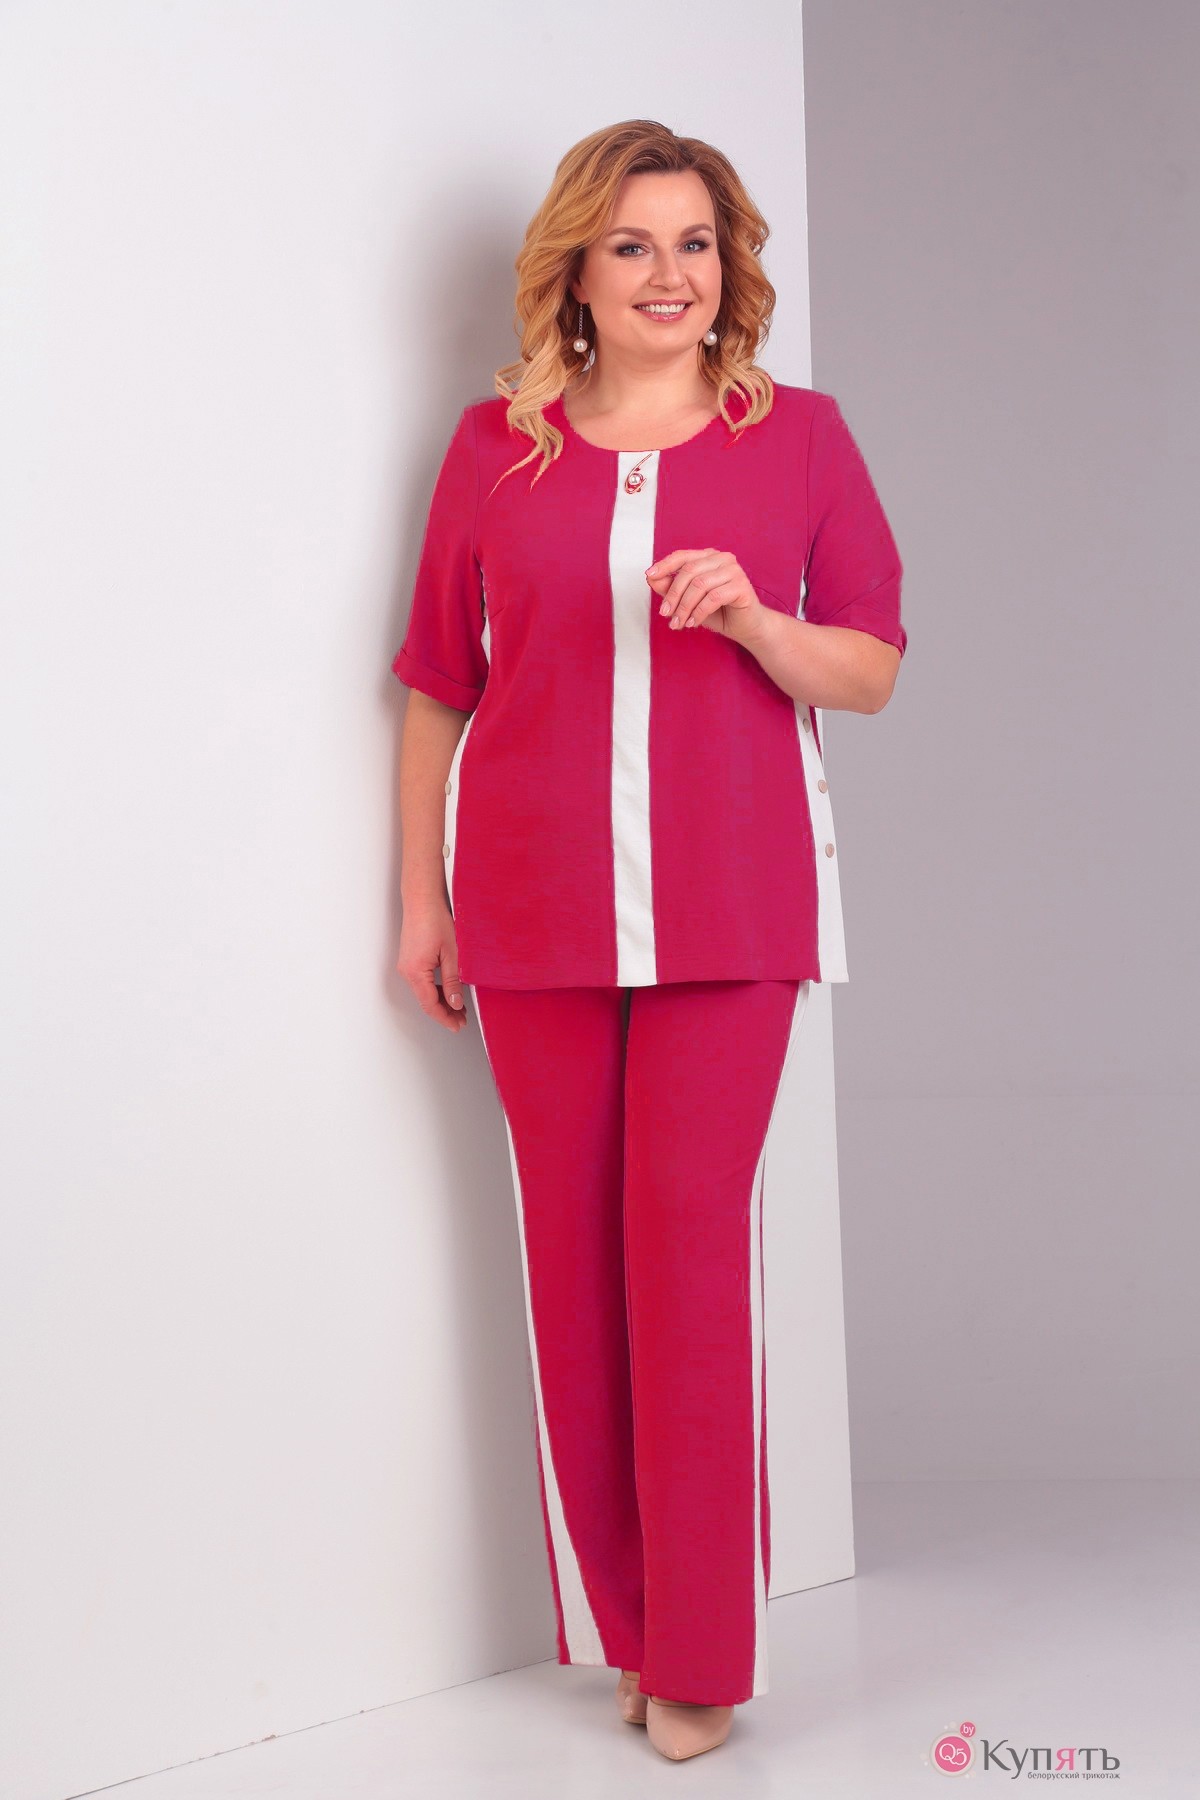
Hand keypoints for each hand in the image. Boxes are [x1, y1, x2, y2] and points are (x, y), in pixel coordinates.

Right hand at [397, 901, 468, 1032]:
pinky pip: (422, 982)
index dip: (445, 1018)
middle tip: (462, 1020)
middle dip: (444, 1012)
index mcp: (415, 972)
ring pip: (424, 992)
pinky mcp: (410, 960)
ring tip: (460, 1008)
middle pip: (426, 1001)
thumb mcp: (452, 953)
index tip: (458, 1026)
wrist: (422, 900)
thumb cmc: (435, 920)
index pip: (430, 1005)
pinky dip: (436, 990)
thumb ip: (453, 980)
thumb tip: (456, 1004)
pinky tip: (449, 991)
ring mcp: (407, 966)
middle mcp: (407, 971)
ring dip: (441, 1001)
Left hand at [645, 548, 765, 642]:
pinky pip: (713, 597)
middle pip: (688, 571)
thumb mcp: (689, 600)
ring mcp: (733, 570)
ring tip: (678, 624)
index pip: (682, 556)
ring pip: (699, 585)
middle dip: (673, 595)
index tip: (649, 576)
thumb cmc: (718, 612)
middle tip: (665, 614)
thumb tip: (650, 577)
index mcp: (708, 557)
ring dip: (685, 607)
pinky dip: (699, 612)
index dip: (664, 565)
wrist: (745, 627)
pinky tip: (693, 623)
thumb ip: (670, 587)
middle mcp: (722, 558)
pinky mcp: (741, 585)